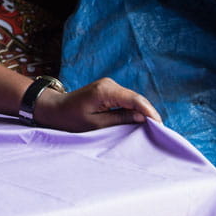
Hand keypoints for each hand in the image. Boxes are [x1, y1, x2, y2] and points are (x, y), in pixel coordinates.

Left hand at [33, 77, 161, 131]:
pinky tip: (141, 120)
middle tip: (161, 131)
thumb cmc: (71, 119)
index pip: (135, 99)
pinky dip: (134, 109)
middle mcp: (109, 84)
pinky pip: (126, 99)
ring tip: (154, 128)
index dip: (149, 112)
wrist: (54, 109)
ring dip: (143, 111)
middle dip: (149, 113)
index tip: (160, 126)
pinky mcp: (108, 89)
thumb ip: (120, 120)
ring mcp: (109, 85)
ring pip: (133, 98)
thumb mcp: (96, 124)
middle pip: (136, 98)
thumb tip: (143, 118)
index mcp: (105, 91)